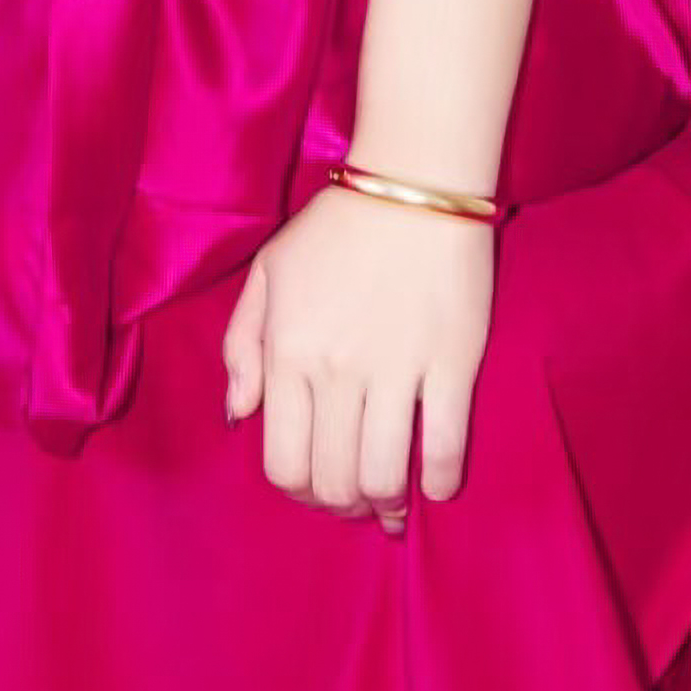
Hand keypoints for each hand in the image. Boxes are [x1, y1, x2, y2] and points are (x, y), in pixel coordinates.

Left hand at [219, 177, 495, 531]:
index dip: (300, 493)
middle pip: (334, 480)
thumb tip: (240, 414)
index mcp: (287, 351)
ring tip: (392, 503)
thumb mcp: (269, 272)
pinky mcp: (451, 364)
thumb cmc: (337, 226)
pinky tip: (436, 485)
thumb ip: (242, 346)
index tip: (317, 490)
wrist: (413, 183)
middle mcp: (335, 369)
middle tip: (357, 503)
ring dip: (387, 505)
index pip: (283, 463)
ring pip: (384, 476)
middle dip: (343, 507)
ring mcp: (394, 370)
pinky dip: (440, 482)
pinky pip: (445, 448)